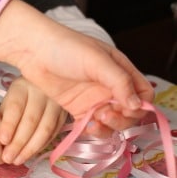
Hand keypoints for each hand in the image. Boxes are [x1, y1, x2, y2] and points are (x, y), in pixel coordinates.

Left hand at [0, 0, 153, 124]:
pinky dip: (94, 131)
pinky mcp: (78, 108)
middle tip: (106, 115)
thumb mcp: (97, 60)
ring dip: (109, 127)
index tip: (126, 107)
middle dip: (123, 118)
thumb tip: (137, 105)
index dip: (140, 105)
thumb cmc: (66, 47)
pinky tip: (86, 126)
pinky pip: (93, 126)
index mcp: (120, 70)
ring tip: (95, 120)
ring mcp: (94, 98)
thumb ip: (120, 81)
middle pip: (130, 112)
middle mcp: (110, 86)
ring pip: (112, 122)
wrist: (32, 50)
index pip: (144, 93)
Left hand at [0, 76, 67, 164]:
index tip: (2, 141)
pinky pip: (53, 133)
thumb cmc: (20, 98)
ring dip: (31, 148)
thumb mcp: (8, 102)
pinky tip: (30, 154)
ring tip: (18, 160)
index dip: (9, 125)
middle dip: (18, 142)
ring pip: (45, 129)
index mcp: (22, 87)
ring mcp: (56, 103)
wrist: (43, 88)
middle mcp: (41, 92)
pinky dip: (41, 146)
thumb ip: (3, 119)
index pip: (16, 107)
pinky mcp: (64, 114)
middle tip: (8, 158)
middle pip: (31, 120)